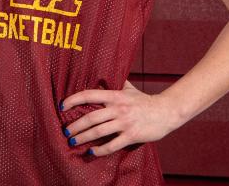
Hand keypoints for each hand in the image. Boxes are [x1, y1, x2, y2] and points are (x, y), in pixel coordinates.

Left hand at [60, 80, 176, 156]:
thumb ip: (115, 84)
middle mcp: (118, 108)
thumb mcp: (129, 89)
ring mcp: (125, 123)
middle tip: (66, 131)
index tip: (62, 106)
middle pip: (91, 117)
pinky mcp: (131, 135)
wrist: (166, 112)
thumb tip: (100, 77)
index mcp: (115, 95)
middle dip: (75, 125)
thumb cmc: (145, 101)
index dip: (74, 100)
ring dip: (83, 137)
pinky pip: (112, 145)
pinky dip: (100, 150)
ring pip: (99, 132)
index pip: (89, 95)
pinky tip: (92, 152)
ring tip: (73, 141)